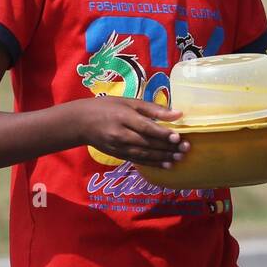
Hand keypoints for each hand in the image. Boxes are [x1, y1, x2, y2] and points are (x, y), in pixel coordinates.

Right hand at [74, 97, 189, 167]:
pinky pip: (138, 160)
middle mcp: (121, 133)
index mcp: (123, 116)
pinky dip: (153, 163)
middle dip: (167, 147)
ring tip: (179, 158)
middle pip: (147, 142)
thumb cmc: (107, 107)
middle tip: (185, 148)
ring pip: (144, 154)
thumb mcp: (128, 101)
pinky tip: (166, 165)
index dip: (162, 133)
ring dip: (163, 157)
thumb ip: (152, 108)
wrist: (81, 122)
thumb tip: (177, 113)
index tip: (178, 137)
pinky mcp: (118, 155)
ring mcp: (119, 147)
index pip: (146, 127)